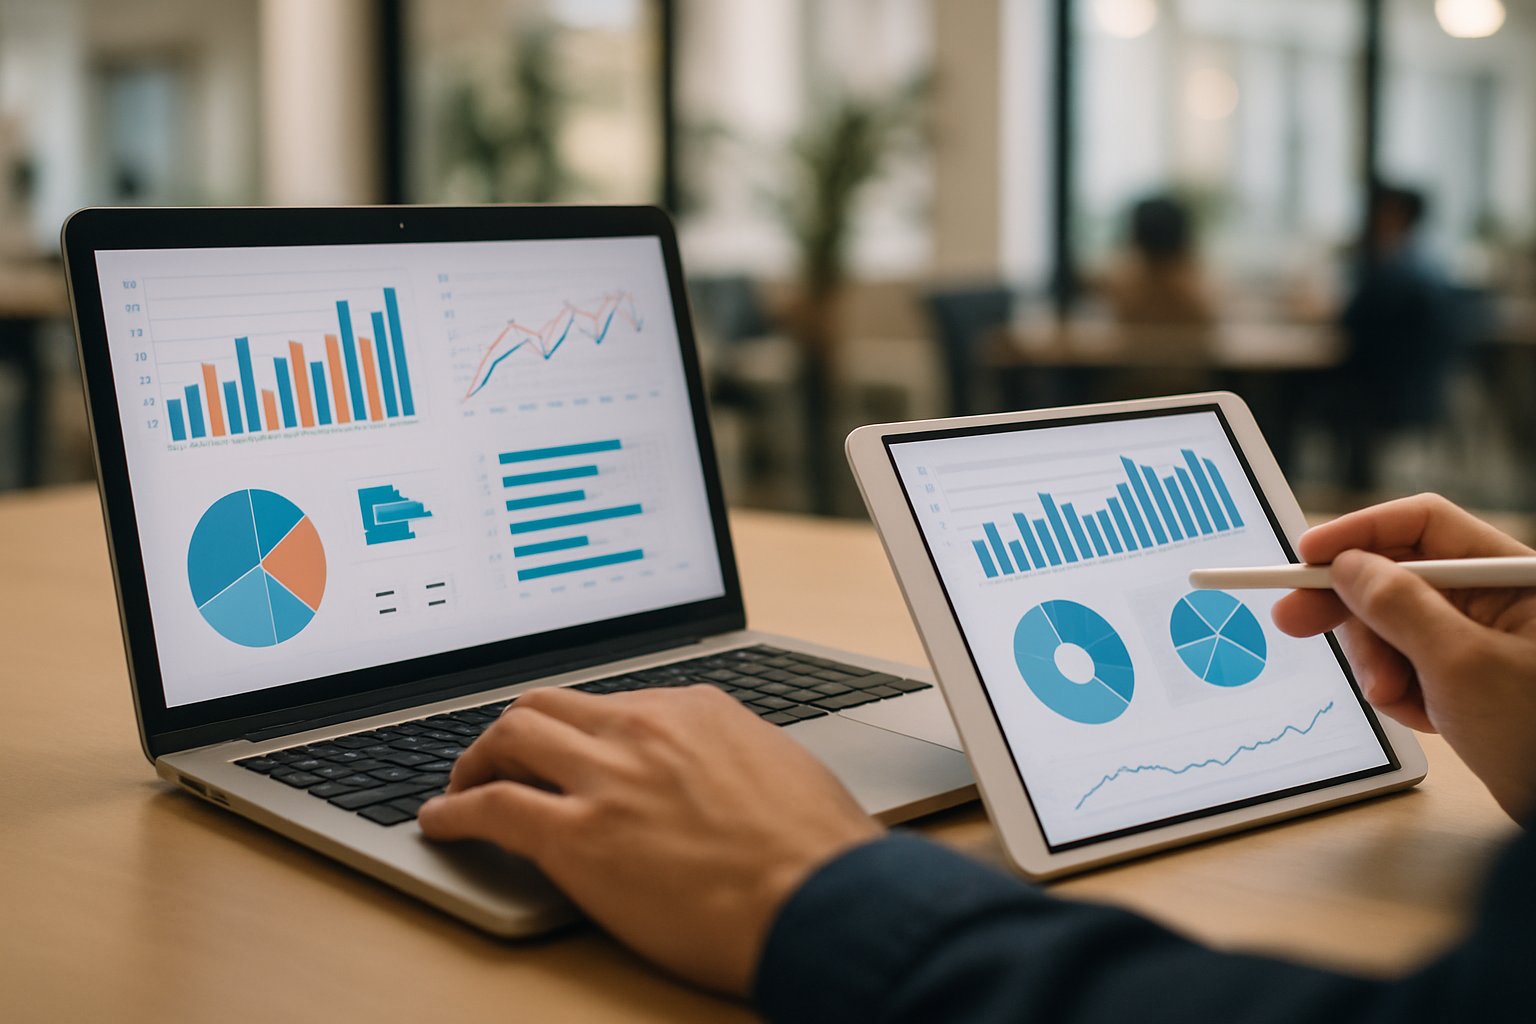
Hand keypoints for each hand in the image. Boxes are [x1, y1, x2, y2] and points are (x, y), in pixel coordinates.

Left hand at [416, 685, 882, 992]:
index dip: (579, 730)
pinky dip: (454, 811)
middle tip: (500, 759)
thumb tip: (715, 770)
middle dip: (514, 729)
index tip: (569, 750)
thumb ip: (731, 757)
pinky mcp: (578, 837)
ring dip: (477, 759)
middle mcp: (644, 728)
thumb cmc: (820, 850)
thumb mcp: (782, 768)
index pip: (612, 702)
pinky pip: (492, 809)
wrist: (823, 900)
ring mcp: (607, 778)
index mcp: (695, 708)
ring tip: (462, 786)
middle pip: (550, 704)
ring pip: (511, 736)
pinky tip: (441, 822)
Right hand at [1272, 493, 1535, 821]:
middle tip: (1296, 620)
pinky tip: (1420, 712)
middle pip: (1398, 574)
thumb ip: (1398, 605)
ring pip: (1394, 624)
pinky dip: (1399, 688)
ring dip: (1378, 660)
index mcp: (1512, 576)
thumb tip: (1347, 566)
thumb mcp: (1461, 664)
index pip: (1424, 524)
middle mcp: (1496, 599)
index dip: (1360, 533)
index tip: (1307, 556)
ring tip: (1391, 694)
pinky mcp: (1465, 676)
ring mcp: (1479, 639)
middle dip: (1352, 606)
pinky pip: (1406, 664)